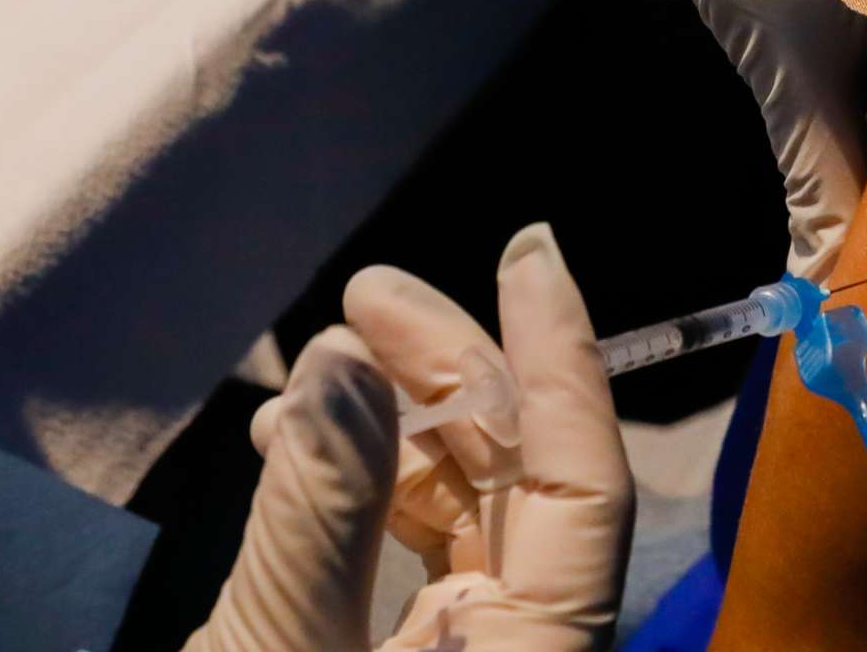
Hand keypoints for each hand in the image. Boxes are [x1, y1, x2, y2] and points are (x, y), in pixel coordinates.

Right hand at [187, 225, 632, 651]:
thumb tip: (345, 361)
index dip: (561, 358)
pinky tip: (294, 445)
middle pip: (520, 478)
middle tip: (367, 294)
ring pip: (463, 512)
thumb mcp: (280, 650)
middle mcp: (523, 646)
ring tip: (310, 373)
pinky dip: (361, 493)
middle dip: (447, 376)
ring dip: (389, 428)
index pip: (586, 480)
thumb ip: (322, 512)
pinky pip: (415, 560)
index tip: (528, 253)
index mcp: (537, 649)